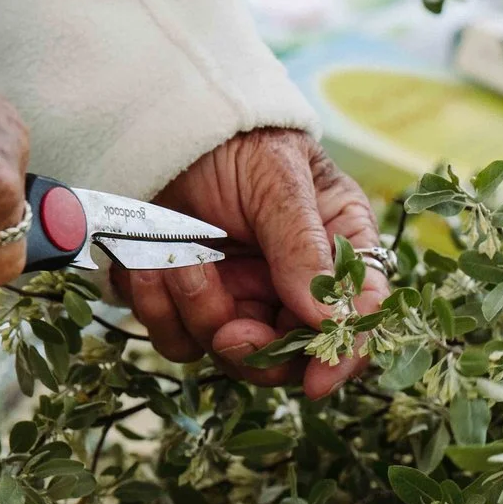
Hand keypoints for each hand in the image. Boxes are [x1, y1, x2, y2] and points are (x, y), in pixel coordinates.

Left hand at [119, 129, 387, 399]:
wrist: (158, 123)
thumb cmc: (235, 141)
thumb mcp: (280, 182)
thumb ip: (305, 249)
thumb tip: (332, 320)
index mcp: (336, 249)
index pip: (355, 320)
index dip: (341, 356)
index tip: (317, 380)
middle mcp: (291, 285)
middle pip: (291, 357)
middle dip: (259, 352)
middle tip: (229, 330)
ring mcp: (238, 299)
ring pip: (229, 353)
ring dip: (199, 313)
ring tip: (177, 260)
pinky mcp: (186, 305)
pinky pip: (176, 338)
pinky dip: (158, 308)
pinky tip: (147, 264)